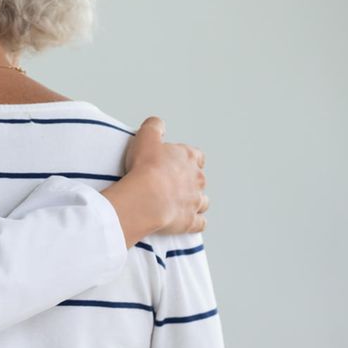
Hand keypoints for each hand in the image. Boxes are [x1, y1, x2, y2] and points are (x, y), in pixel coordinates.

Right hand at [100, 117, 207, 245]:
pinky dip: (195, 223)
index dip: (187, 159)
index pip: (197, 156)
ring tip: (178, 204)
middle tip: (170, 185)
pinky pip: (200, 223)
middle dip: (189, 182)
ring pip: (203, 202)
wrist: (145, 197)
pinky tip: (185, 222)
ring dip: (194, 202)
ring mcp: (195, 201)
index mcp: (189, 158)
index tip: (175, 163)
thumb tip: (158, 123)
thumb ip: (154, 126)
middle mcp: (197, 179)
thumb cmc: (145, 168)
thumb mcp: (146, 136)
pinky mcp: (190, 221)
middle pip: (200, 180)